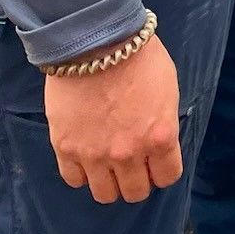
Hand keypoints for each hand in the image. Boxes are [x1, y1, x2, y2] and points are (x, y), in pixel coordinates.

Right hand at [45, 34, 181, 203]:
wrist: (95, 39)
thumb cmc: (138, 56)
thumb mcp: (168, 87)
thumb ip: (164, 121)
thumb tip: (158, 141)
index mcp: (160, 137)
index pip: (167, 177)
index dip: (162, 170)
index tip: (156, 162)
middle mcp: (129, 152)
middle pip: (136, 193)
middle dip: (137, 179)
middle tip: (132, 163)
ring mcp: (95, 154)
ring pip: (105, 194)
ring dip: (109, 182)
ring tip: (107, 164)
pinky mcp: (66, 148)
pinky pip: (74, 179)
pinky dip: (81, 173)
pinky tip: (85, 156)